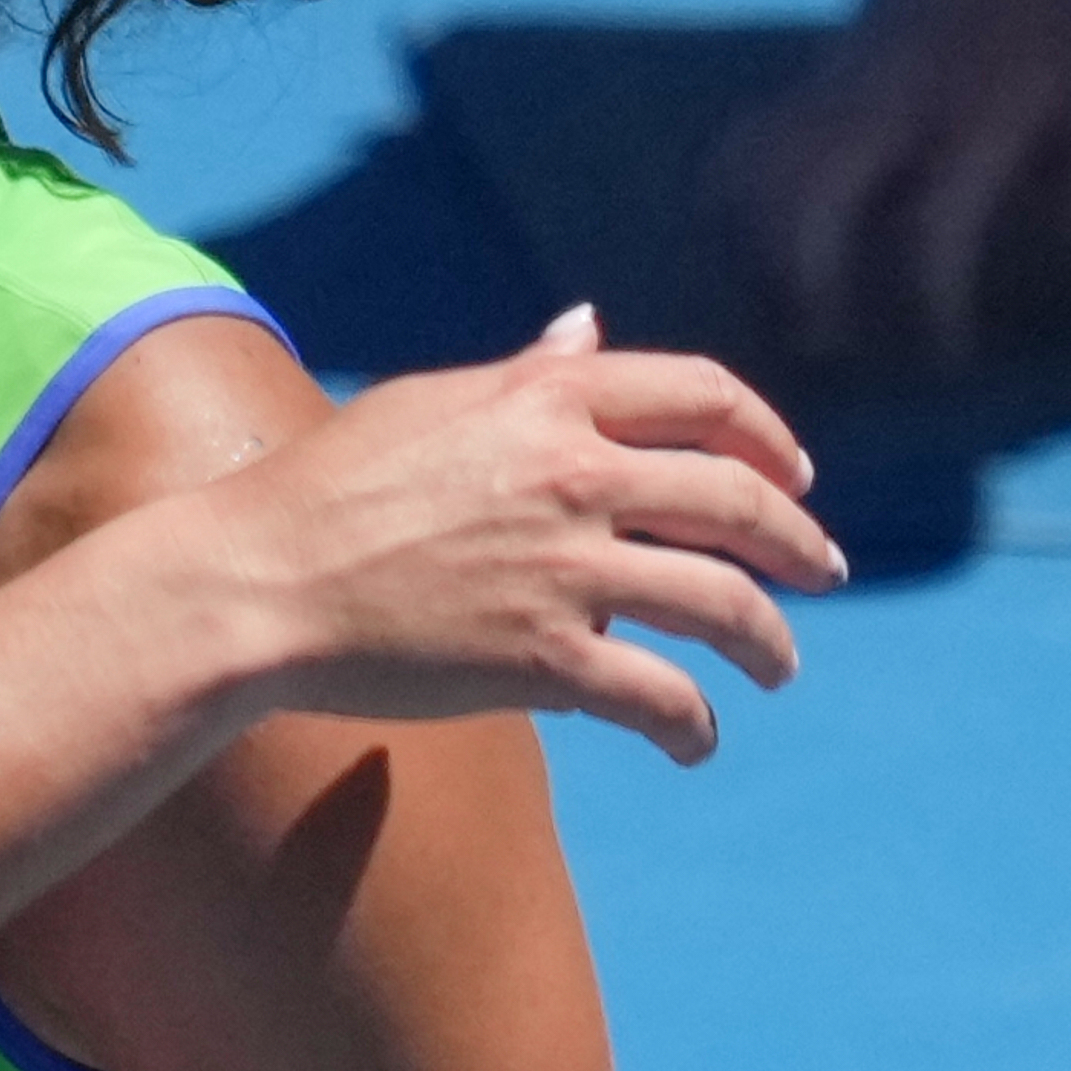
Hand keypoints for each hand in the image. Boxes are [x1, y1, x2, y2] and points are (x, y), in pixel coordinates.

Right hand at [157, 310, 840, 766]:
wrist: (250, 585)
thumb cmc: (322, 489)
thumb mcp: (427, 405)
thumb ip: (525, 375)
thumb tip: (588, 328)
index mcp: (546, 404)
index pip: (705, 397)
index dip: (768, 436)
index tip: (791, 475)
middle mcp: (573, 476)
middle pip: (738, 504)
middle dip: (797, 544)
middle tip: (819, 574)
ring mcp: (565, 571)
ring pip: (724, 606)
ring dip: (769, 642)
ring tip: (778, 667)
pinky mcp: (544, 660)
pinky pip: (662, 698)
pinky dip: (694, 727)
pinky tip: (694, 742)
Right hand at [730, 0, 1070, 368]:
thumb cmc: (1046, 50)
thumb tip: (1052, 288)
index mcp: (974, 116)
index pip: (937, 226)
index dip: (938, 300)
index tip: (947, 350)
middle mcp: (885, 108)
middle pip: (811, 205)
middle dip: (809, 286)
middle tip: (825, 348)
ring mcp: (826, 96)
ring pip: (757, 184)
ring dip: (756, 256)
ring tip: (778, 313)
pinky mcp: (789, 94)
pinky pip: (734, 161)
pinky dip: (727, 213)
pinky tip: (742, 252)